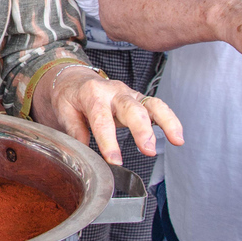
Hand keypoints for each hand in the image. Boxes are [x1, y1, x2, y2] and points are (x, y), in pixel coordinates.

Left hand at [31, 64, 184, 164]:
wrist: (75, 80)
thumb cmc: (69, 97)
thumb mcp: (63, 110)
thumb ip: (74, 130)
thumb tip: (83, 153)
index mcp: (92, 94)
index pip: (102, 119)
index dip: (109, 141)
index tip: (114, 161)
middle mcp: (114, 91)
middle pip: (132, 109)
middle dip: (142, 130)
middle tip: (148, 150)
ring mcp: (130, 94)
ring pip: (152, 104)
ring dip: (167, 122)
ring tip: (177, 141)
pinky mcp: (140, 100)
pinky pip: (158, 107)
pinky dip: (170, 120)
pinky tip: (177, 137)